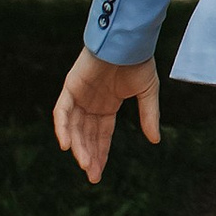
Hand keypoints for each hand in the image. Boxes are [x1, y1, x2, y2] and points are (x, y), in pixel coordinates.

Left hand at [53, 49, 160, 185]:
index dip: (100, 154)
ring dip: (78, 146)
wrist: (127, 40)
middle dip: (89, 155)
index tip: (98, 174)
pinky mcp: (70, 87)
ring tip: (85, 165)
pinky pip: (61, 112)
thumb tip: (154, 141)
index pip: (101, 135)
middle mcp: (91, 103)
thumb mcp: (148, 92)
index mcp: (107, 105)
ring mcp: (79, 96)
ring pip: (73, 128)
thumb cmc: (138, 61)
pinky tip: (66, 146)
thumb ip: (149, 115)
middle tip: (92, 175)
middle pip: (86, 136)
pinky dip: (61, 128)